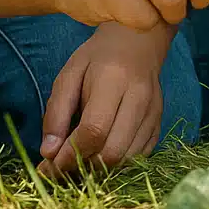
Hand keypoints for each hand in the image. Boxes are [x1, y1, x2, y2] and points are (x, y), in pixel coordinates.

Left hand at [38, 23, 172, 176]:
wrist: (139, 40)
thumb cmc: (99, 57)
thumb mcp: (69, 75)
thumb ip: (56, 113)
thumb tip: (49, 152)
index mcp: (114, 81)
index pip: (93, 130)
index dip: (70, 154)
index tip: (50, 164)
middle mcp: (139, 98)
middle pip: (113, 150)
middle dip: (84, 165)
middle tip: (65, 164)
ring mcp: (154, 111)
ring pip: (128, 158)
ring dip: (101, 168)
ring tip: (82, 158)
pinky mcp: (159, 121)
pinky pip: (140, 155)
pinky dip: (119, 162)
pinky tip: (103, 151)